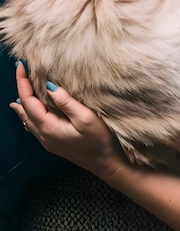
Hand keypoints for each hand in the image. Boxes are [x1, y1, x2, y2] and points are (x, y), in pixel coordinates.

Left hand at [9, 62, 126, 178]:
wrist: (107, 164)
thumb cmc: (100, 141)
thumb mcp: (86, 118)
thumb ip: (66, 102)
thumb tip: (49, 86)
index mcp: (48, 127)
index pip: (29, 101)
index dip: (23, 82)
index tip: (21, 66)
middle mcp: (43, 135)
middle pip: (25, 110)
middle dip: (22, 90)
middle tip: (21, 72)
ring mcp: (48, 141)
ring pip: (28, 119)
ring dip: (24, 103)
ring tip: (21, 91)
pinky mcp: (54, 144)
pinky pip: (34, 126)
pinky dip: (29, 115)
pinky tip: (31, 114)